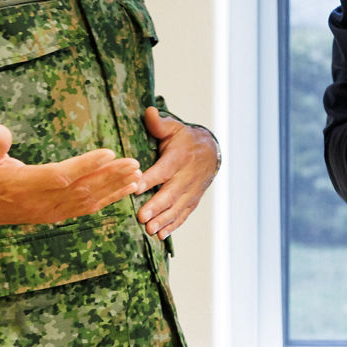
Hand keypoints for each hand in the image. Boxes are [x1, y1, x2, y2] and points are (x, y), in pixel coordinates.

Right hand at [0, 124, 142, 233]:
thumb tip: (0, 130)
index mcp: (25, 185)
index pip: (61, 175)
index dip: (86, 165)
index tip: (108, 152)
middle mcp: (42, 201)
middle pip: (82, 189)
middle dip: (110, 176)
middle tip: (134, 162)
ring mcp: (50, 210)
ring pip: (88, 201)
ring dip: (114, 188)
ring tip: (138, 176)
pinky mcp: (55, 214)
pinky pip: (86, 209)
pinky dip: (108, 200)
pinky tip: (125, 190)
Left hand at [136, 107, 218, 240]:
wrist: (210, 151)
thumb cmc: (184, 139)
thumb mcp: (173, 128)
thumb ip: (159, 124)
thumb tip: (148, 112)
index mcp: (179, 157)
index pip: (164, 169)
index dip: (150, 178)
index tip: (135, 187)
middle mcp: (186, 175)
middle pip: (171, 192)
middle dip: (157, 205)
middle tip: (142, 216)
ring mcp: (191, 190)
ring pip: (177, 206)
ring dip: (164, 219)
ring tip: (150, 229)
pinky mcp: (193, 199)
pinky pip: (184, 213)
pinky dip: (174, 225)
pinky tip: (161, 234)